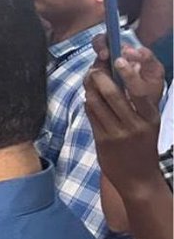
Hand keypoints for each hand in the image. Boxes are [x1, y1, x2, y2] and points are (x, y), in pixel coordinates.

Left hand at [85, 41, 163, 193]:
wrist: (138, 178)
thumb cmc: (143, 146)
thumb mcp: (148, 124)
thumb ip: (137, 104)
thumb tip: (120, 75)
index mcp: (150, 118)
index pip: (139, 92)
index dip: (127, 74)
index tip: (118, 60)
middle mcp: (135, 125)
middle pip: (112, 94)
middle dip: (100, 77)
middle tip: (94, 69)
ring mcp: (117, 133)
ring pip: (97, 103)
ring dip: (90, 88)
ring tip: (89, 81)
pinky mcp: (102, 140)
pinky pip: (91, 115)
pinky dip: (88, 103)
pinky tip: (89, 99)